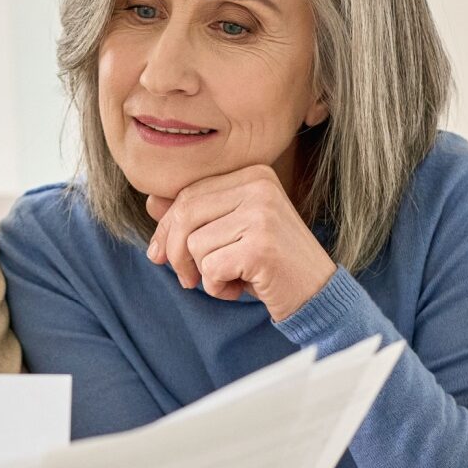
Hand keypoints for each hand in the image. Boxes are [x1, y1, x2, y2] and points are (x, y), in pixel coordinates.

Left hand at [145, 165, 336, 321]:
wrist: (316, 293)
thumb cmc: (269, 263)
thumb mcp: (231, 233)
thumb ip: (197, 216)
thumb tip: (151, 202)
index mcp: (253, 174)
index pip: (189, 194)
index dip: (166, 228)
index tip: (159, 255)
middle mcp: (260, 186)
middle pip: (185, 215)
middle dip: (176, 253)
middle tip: (187, 279)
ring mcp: (262, 214)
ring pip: (195, 244)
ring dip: (204, 274)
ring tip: (231, 279)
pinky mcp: (261, 247)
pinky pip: (211, 268)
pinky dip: (217, 287)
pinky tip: (241, 288)